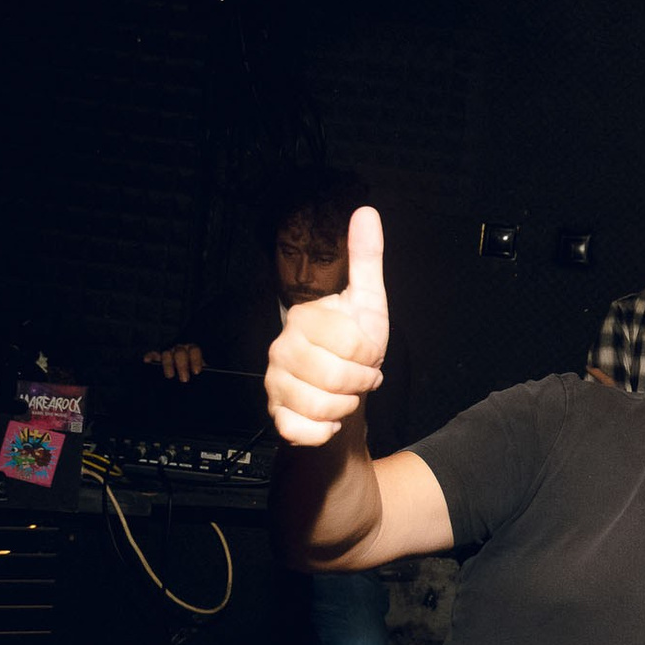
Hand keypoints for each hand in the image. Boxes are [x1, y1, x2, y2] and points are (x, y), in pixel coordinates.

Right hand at [142, 343, 203, 380]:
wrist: (184, 385)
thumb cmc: (194, 380)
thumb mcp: (200, 378)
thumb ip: (203, 376)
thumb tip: (207, 379)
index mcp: (193, 352)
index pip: (194, 350)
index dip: (195, 360)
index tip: (196, 372)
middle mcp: (180, 350)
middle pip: (180, 352)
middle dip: (182, 365)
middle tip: (184, 379)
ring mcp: (168, 353)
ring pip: (167, 353)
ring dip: (168, 364)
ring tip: (170, 376)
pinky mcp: (157, 358)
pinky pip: (153, 355)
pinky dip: (150, 357)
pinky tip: (148, 361)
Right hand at [265, 206, 387, 445]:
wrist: (343, 395)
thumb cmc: (353, 350)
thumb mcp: (367, 304)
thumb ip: (366, 261)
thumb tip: (366, 213)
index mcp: (304, 319)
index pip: (350, 340)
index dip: (370, 352)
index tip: (369, 352)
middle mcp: (281, 349)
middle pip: (336, 376)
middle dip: (362, 381)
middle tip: (362, 377)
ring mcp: (275, 384)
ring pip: (323, 406)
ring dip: (347, 405)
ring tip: (346, 394)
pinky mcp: (277, 417)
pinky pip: (303, 431)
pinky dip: (325, 431)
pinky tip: (329, 418)